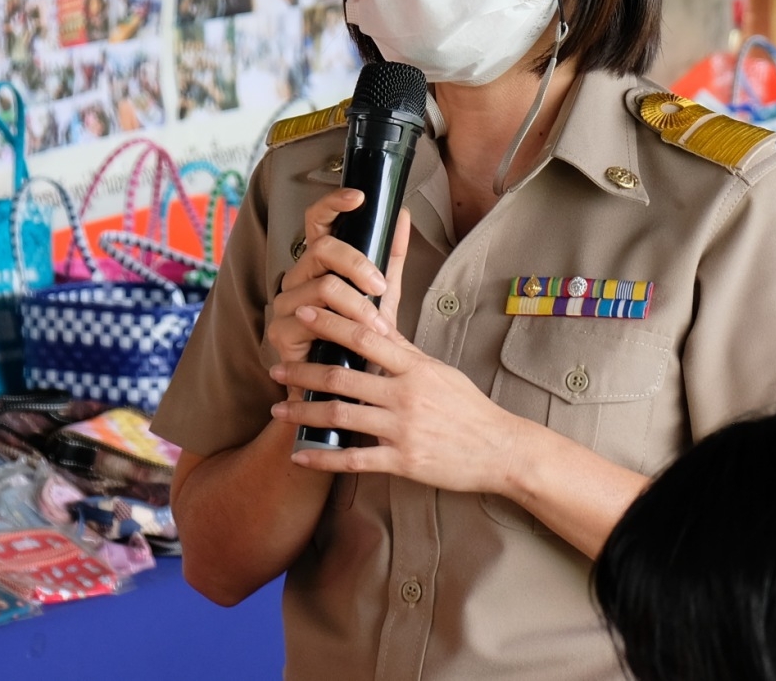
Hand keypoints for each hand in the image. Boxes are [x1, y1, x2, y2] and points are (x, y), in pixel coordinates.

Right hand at [265, 188, 411, 374]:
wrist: (348, 385)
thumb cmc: (361, 337)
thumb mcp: (383, 293)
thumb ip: (391, 256)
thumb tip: (402, 216)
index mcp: (319, 262)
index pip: (317, 221)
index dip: (333, 204)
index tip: (359, 197)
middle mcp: (298, 276)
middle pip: (322, 248)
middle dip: (357, 264)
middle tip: (380, 286)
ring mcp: (286, 302)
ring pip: (322, 285)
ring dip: (357, 304)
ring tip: (378, 325)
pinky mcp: (280, 330)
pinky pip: (311, 317)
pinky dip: (341, 325)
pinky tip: (357, 337)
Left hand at [269, 303, 529, 497]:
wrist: (500, 449)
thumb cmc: (469, 408)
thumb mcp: (439, 370)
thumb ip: (404, 352)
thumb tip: (376, 323)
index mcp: (415, 367)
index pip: (365, 337)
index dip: (330, 324)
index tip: (304, 314)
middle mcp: (405, 395)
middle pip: (343, 377)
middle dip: (304, 373)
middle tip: (275, 368)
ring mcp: (403, 429)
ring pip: (341, 416)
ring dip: (304, 414)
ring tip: (278, 412)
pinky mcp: (403, 461)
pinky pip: (354, 459)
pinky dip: (323, 458)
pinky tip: (300, 457)